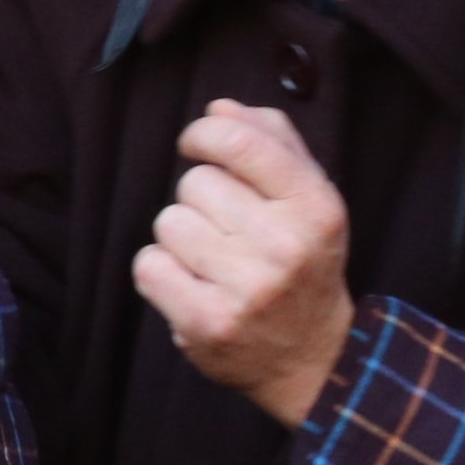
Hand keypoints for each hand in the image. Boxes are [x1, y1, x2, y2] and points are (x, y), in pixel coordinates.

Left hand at [134, 102, 353, 424]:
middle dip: (200, 200)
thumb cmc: (303, 263)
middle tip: (228, 232)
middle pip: (196, 183)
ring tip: (213, 262)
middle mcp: (285, 247)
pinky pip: (148, 265)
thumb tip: (220, 106)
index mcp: (316, 208)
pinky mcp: (208, 322)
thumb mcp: (310, 198)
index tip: (195, 142)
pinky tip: (192, 286)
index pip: (241, 143)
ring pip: (168, 222)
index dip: (205, 133)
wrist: (314, 358)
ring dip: (180, 237)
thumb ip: (272, 142)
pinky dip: (160, 272)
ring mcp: (247, 288)